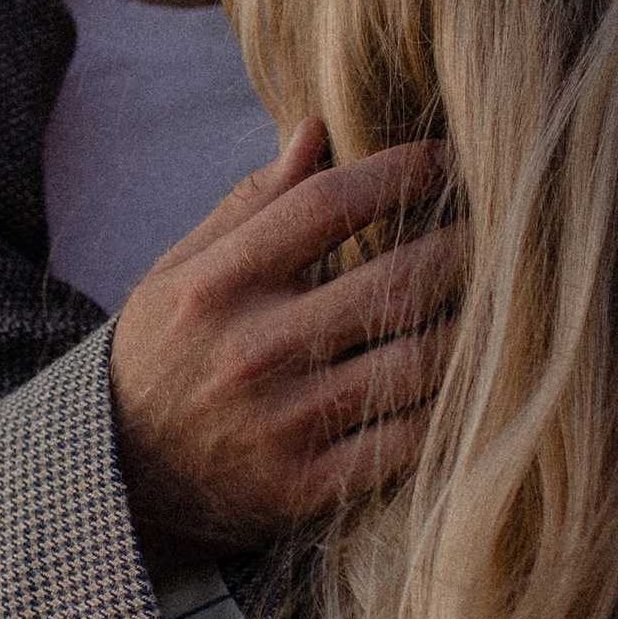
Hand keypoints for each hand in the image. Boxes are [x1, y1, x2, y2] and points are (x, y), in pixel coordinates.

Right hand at [110, 124, 465, 559]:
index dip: (398, 173)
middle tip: (499, 228)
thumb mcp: (179, 270)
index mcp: (219, 284)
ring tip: (499, 301)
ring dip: (471, 327)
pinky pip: (407, 441)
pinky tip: (470, 380)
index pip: (327, 206)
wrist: (117, 479)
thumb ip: (251, 205)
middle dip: (461, 247)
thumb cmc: (161, 355)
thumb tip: (317, 130)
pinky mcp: (306, 488)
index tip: (444, 159)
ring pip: (416, 361)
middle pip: (392, 281)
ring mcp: (283, 424)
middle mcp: (253, 349)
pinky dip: (449, 408)